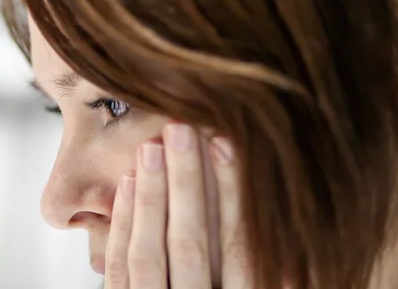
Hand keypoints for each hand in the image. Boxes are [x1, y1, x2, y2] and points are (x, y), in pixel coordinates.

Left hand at [103, 123, 251, 287]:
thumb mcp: (255, 287)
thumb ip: (266, 273)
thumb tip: (286, 237)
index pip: (237, 249)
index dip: (232, 196)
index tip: (223, 144)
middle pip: (189, 245)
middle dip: (184, 184)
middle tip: (180, 130)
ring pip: (148, 253)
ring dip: (150, 197)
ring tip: (151, 148)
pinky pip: (118, 267)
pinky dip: (122, 226)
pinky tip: (128, 182)